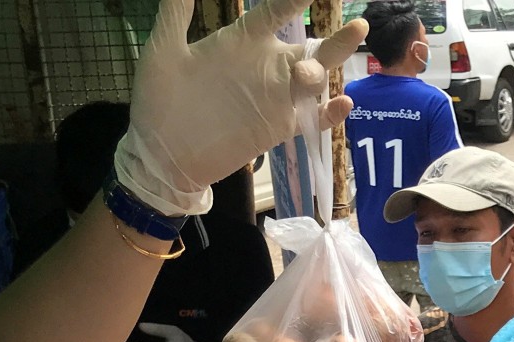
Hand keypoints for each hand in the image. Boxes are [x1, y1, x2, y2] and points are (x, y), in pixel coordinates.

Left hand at [115, 0, 368, 215]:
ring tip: (312, 73)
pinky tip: (342, 105)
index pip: (278, 10)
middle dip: (334, 40)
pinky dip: (331, 114)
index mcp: (242, 40)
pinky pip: (314, 118)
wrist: (161, 155)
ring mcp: (276, 98)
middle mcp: (266, 65)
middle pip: (312, 46)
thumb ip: (176, 13)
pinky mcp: (280, 128)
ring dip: (325, 72)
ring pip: (317, 79)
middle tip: (354, 27)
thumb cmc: (159, 101)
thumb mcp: (163, 51)